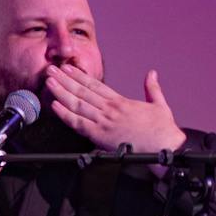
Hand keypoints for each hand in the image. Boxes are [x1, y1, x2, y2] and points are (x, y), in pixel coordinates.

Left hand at [45, 65, 186, 156]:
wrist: (165, 147)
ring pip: (77, 104)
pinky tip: (55, 105)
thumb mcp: (160, 104)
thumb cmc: (163, 130)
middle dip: (65, 80)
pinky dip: (65, 114)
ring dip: (61, 92)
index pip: (95, 85)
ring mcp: (104, 122)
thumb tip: (152, 74)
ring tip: (49, 82)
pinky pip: (78, 123)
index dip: (79, 76)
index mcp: (121, 102)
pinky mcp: (101, 136)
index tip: (68, 68)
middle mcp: (110, 109)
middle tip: (51, 70)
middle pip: (82, 91)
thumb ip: (152, 88)